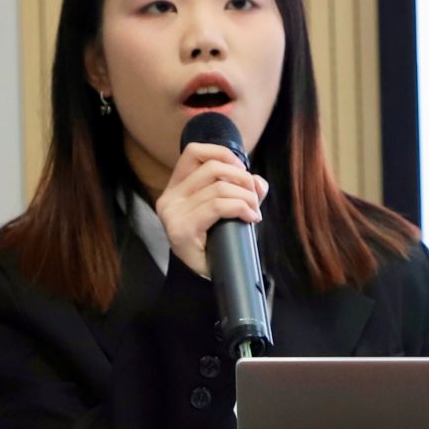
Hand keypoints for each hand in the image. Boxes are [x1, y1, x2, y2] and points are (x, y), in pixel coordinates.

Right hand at [154, 143, 268, 278]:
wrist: (208, 276)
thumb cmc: (216, 242)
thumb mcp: (228, 210)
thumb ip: (242, 191)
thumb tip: (259, 182)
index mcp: (175, 188)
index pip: (193, 152)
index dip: (222, 153)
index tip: (242, 169)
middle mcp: (169, 198)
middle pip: (212, 168)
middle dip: (242, 178)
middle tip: (254, 196)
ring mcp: (172, 213)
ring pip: (219, 187)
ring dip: (245, 196)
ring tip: (253, 211)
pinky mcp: (182, 229)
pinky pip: (218, 206)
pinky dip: (241, 208)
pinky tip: (250, 217)